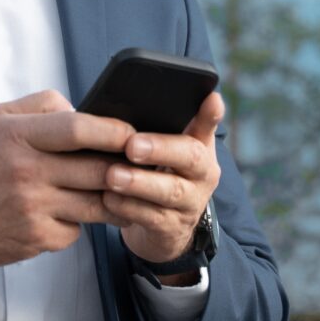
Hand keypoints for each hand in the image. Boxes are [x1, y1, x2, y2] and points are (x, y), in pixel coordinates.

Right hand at [0, 90, 134, 272]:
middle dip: (124, 169)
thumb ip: (42, 105)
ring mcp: (32, 208)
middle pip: (97, 169)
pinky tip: (64, 214)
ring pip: (96, 204)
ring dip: (110, 199)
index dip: (113, 131)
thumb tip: (83, 110)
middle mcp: (26, 172)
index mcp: (18, 136)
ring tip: (116, 192)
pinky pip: (76, 230)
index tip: (132, 135)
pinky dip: (77, 223)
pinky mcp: (36, 239)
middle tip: (138, 167)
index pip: (78, 129)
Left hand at [109, 92, 223, 282]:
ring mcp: (190, 203)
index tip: (211, 98)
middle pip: (190, 157)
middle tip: (132, 144)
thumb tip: (140, 91)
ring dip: (139, 183)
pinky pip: (150, 218)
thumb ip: (163, 123)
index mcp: (200, 148)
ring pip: (170, 191)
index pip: (208, 126)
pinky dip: (128, 207)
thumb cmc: (160, 175)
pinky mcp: (171, 229)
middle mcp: (202, 174)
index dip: (210, 114)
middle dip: (161, 149)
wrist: (165, 229)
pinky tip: (108, 198)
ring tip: (113, 175)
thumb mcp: (167, 149)